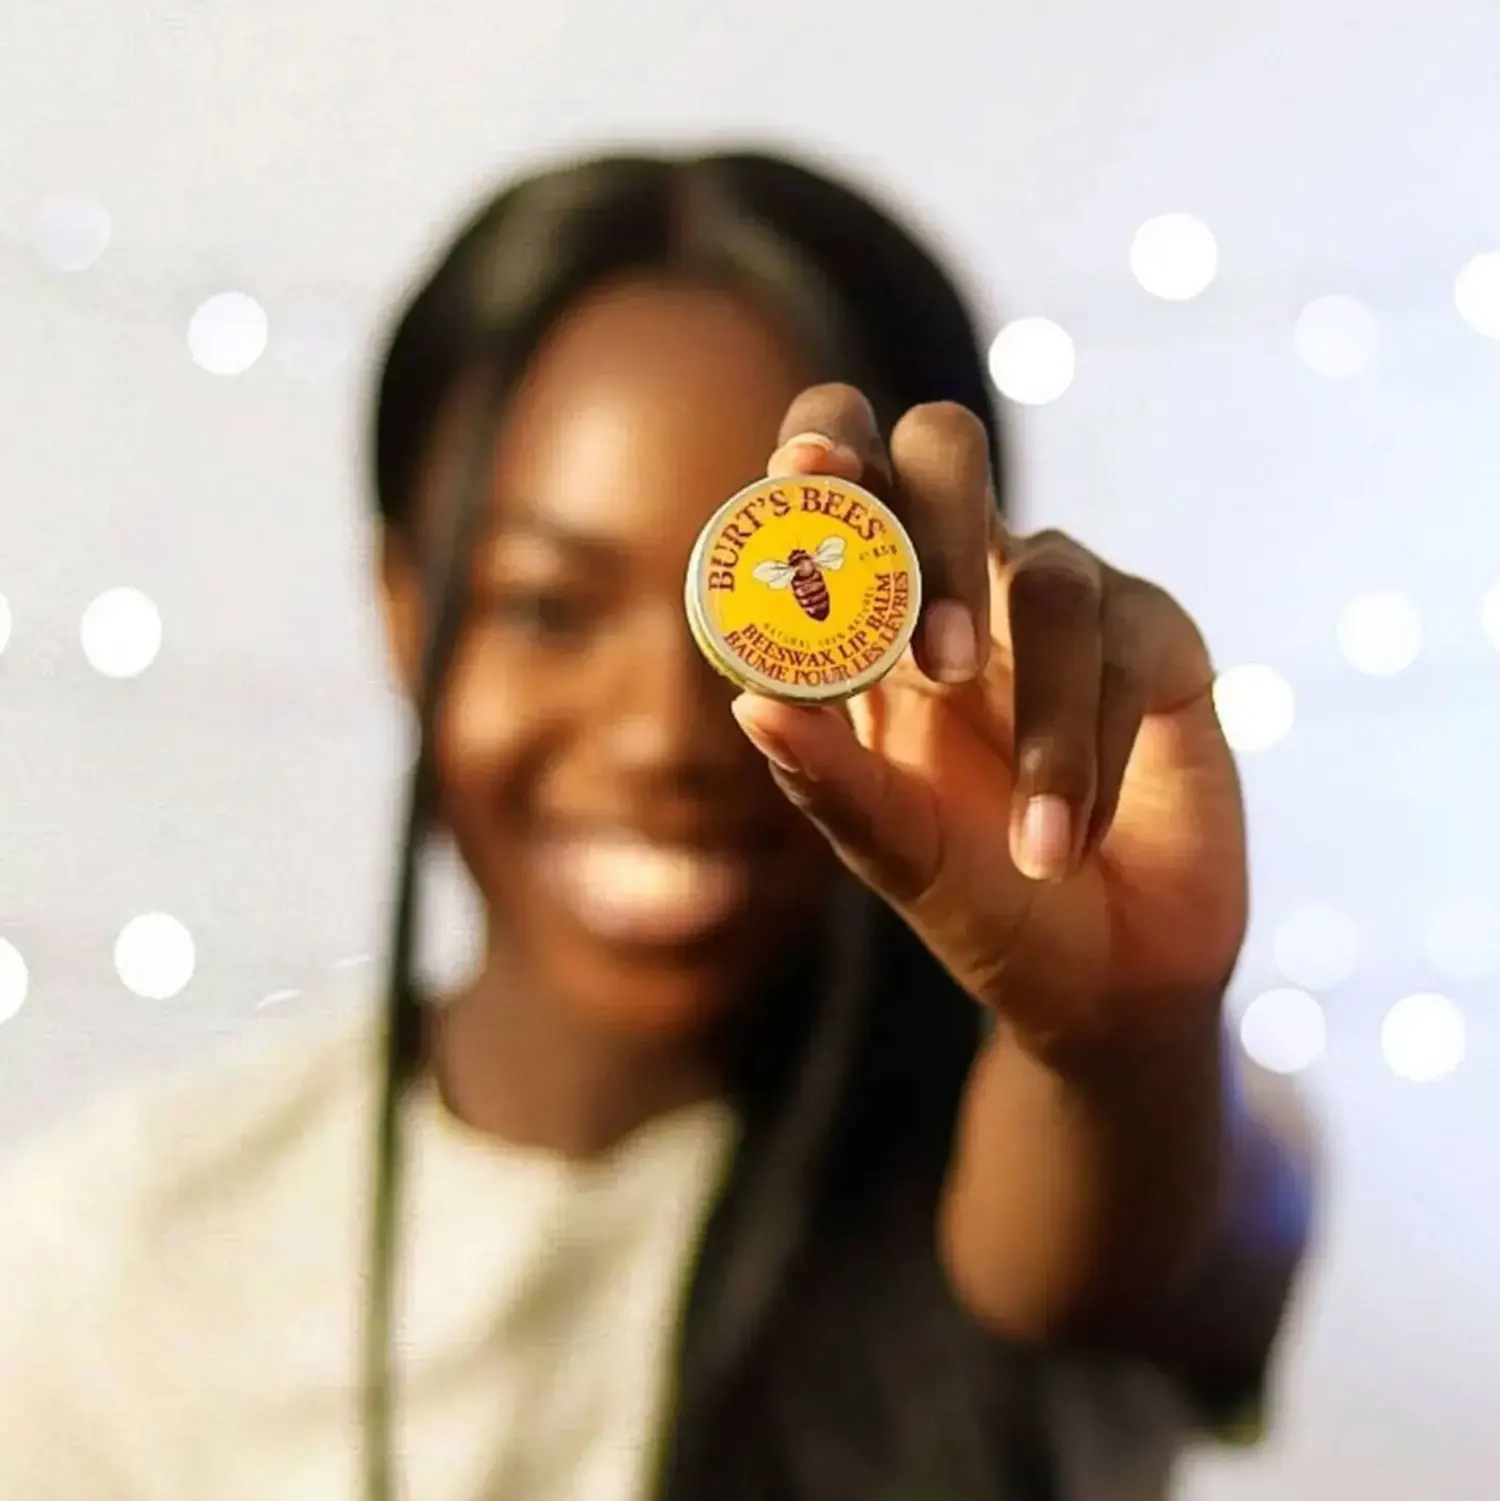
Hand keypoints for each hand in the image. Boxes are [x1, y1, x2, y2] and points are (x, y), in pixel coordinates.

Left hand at [731, 386, 1247, 1055]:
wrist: (1102, 974)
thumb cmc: (979, 897)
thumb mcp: (893, 848)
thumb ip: (827, 780)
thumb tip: (749, 704)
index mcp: (874, 617)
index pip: (840, 488)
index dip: (821, 455)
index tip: (802, 474)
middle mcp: (966, 581)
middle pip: (944, 450)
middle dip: (936, 526)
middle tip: (937, 661)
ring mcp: (1065, 601)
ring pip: (1052, 579)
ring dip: (1043, 726)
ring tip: (1032, 852)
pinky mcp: (1156, 639)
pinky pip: (1124, 653)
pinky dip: (1094, 759)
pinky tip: (1072, 843)